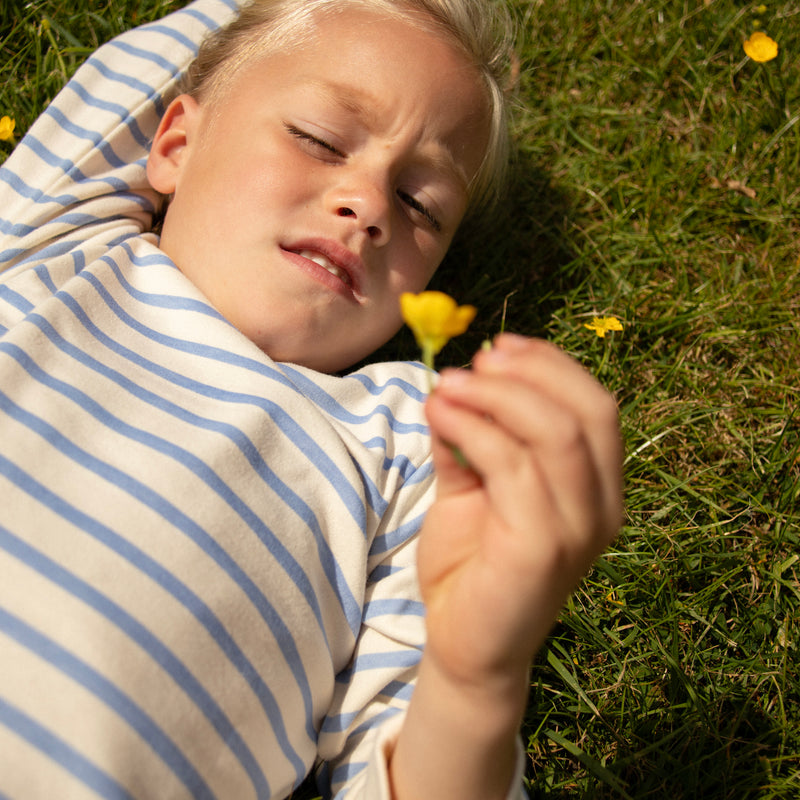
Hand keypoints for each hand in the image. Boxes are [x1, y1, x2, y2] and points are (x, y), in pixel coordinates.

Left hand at [418, 333, 622, 685]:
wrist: (465, 643)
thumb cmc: (472, 562)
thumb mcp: (471, 485)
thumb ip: (470, 437)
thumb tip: (454, 382)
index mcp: (598, 487)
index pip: (596, 406)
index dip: (550, 365)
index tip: (497, 347)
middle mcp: (603, 507)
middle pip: (587, 411)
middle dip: (527, 373)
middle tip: (471, 365)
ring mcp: (579, 530)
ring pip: (553, 433)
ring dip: (493, 396)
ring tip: (445, 387)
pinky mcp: (543, 548)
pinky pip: (513, 467)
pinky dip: (473, 429)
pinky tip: (439, 416)